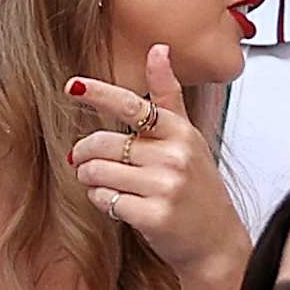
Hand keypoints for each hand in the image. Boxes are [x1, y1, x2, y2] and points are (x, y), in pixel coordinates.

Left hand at [65, 44, 246, 287]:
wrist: (216, 240)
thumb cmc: (198, 187)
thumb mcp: (189, 137)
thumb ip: (169, 95)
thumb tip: (158, 49)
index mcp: (180, 132)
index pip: (134, 105)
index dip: (100, 94)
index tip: (73, 86)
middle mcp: (175, 156)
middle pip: (102, 143)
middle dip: (84, 153)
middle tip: (84, 161)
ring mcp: (166, 186)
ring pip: (97, 172)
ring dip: (90, 179)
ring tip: (105, 184)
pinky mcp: (154, 215)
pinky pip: (103, 199)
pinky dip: (101, 201)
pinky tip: (118, 203)